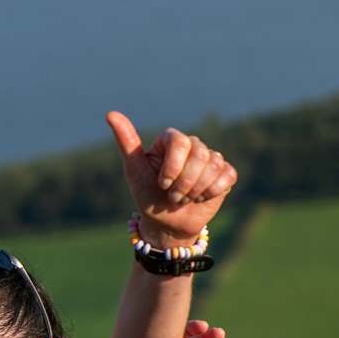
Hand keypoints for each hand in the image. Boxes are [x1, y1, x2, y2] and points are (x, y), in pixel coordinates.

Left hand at [107, 111, 237, 243]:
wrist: (166, 223)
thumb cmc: (148, 195)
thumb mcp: (135, 171)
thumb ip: (126, 142)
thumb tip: (111, 114)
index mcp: (171, 140)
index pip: (180, 141)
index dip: (173, 166)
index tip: (162, 184)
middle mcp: (193, 145)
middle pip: (199, 154)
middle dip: (184, 183)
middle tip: (172, 196)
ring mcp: (211, 158)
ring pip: (214, 165)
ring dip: (196, 190)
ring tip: (183, 198)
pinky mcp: (225, 173)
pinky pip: (227, 176)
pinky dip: (211, 192)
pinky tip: (200, 197)